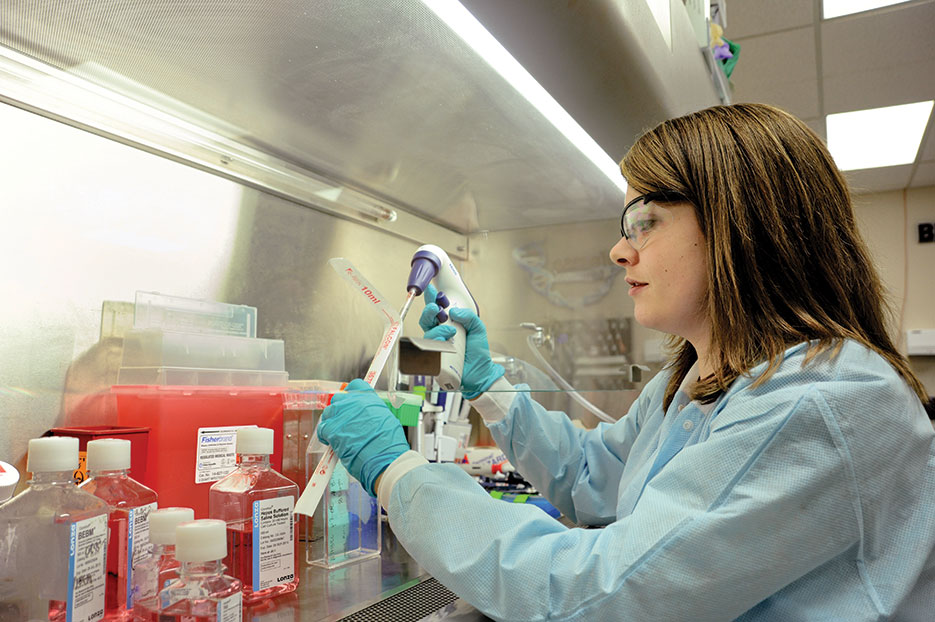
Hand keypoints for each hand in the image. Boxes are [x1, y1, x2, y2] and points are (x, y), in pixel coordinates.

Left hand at [317, 379, 409, 495]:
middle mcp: (355, 402)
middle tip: (343, 422)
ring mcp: (342, 414)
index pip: (355, 385)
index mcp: (370, 398)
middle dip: (339, 410)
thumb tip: (364, 416)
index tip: (350, 402)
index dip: (351, 395)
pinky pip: (322, 428)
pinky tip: (332, 443)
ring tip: (338, 434)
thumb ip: (372, 412)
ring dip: (331, 422)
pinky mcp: (332, 429)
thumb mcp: (387, 419)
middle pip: (339, 398)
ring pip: (328, 412)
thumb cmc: (389, 445)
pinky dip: (325, 436)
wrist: (385, 459)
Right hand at [419, 284, 504, 398]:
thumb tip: (454, 311)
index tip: (431, 290)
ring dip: (438, 329)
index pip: (436, 311)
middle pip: (426, 320)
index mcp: (448, 326)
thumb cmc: (477, 353)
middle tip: (436, 308)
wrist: (481, 373)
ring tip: (451, 332)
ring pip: (427, 333)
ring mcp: (436, 347)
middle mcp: (439, 335)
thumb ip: (469, 317)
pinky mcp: (433, 359)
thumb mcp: (478, 329)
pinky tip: (445, 342)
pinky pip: (428, 349)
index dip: (431, 300)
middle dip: (429, 311)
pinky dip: (436, 343)